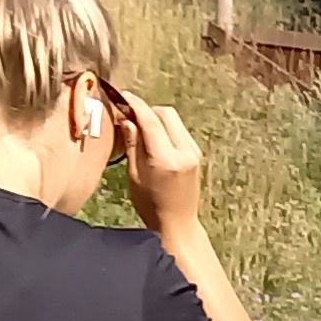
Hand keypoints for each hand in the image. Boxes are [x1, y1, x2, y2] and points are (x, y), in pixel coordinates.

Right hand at [118, 95, 205, 233]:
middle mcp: (184, 152)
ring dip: (156, 118)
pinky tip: (153, 139)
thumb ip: (133, 144)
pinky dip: (165, 128)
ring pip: (174, 120)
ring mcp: (194, 152)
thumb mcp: (135, 175)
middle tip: (130, 115)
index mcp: (166, 159)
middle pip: (166, 113)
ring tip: (140, 129)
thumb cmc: (150, 205)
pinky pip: (179, 131)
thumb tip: (127, 118)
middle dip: (147, 110)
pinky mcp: (197, 155)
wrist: (178, 224)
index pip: (151, 121)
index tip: (123, 96)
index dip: (136, 105)